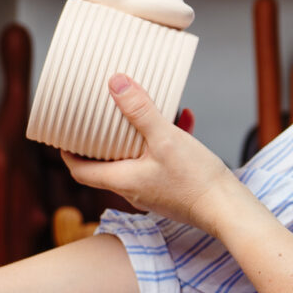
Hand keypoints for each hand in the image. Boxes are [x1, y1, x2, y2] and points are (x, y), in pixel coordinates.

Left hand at [64, 77, 249, 235]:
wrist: (229, 208)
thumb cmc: (196, 181)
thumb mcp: (166, 138)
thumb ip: (140, 110)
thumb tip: (116, 83)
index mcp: (122, 180)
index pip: (79, 171)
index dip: (67, 153)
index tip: (63, 135)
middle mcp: (133, 189)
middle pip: (105, 164)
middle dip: (102, 139)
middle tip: (100, 117)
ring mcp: (153, 191)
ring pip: (135, 159)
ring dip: (139, 135)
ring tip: (149, 111)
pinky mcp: (172, 189)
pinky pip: (160, 161)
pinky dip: (164, 141)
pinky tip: (182, 120)